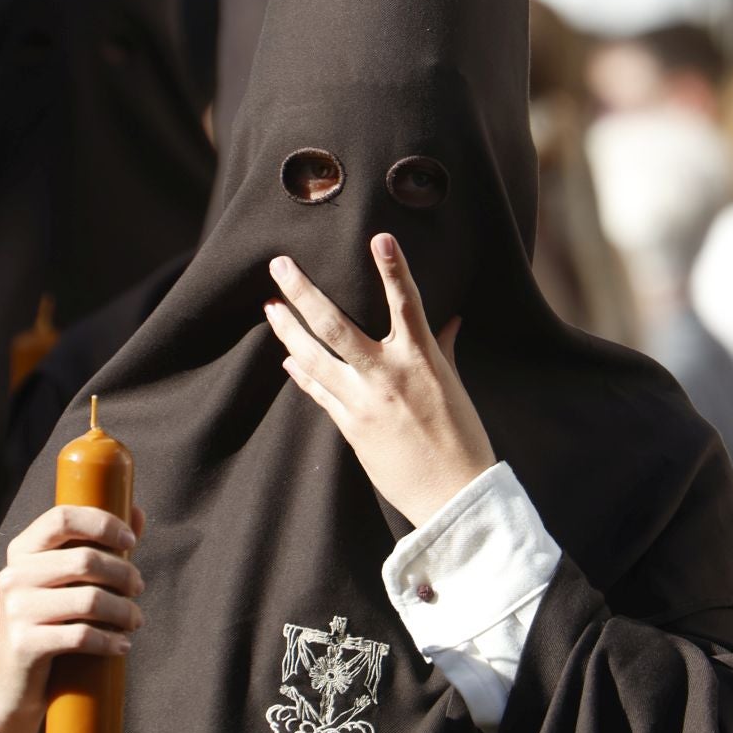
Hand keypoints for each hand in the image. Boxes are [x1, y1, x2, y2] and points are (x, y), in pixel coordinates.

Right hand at [0, 504, 145, 732]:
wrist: (17, 680)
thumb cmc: (52, 618)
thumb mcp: (69, 579)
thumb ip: (100, 545)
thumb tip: (138, 512)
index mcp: (22, 550)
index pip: (62, 517)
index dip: (102, 523)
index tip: (131, 540)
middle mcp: (13, 575)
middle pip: (85, 560)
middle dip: (123, 573)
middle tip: (138, 587)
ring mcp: (15, 610)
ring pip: (89, 600)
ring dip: (123, 610)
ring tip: (135, 619)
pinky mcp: (24, 644)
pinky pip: (82, 636)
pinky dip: (110, 641)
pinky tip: (122, 645)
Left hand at [264, 233, 495, 525]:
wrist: (453, 494)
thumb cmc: (462, 439)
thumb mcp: (454, 387)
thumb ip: (443, 349)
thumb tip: (450, 321)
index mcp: (422, 358)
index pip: (408, 302)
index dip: (394, 269)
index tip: (380, 238)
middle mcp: (388, 375)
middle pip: (335, 325)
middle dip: (303, 293)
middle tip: (279, 265)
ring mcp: (363, 401)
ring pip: (314, 357)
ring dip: (287, 331)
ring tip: (270, 308)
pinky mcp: (350, 426)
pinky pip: (318, 391)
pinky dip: (302, 373)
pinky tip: (287, 359)